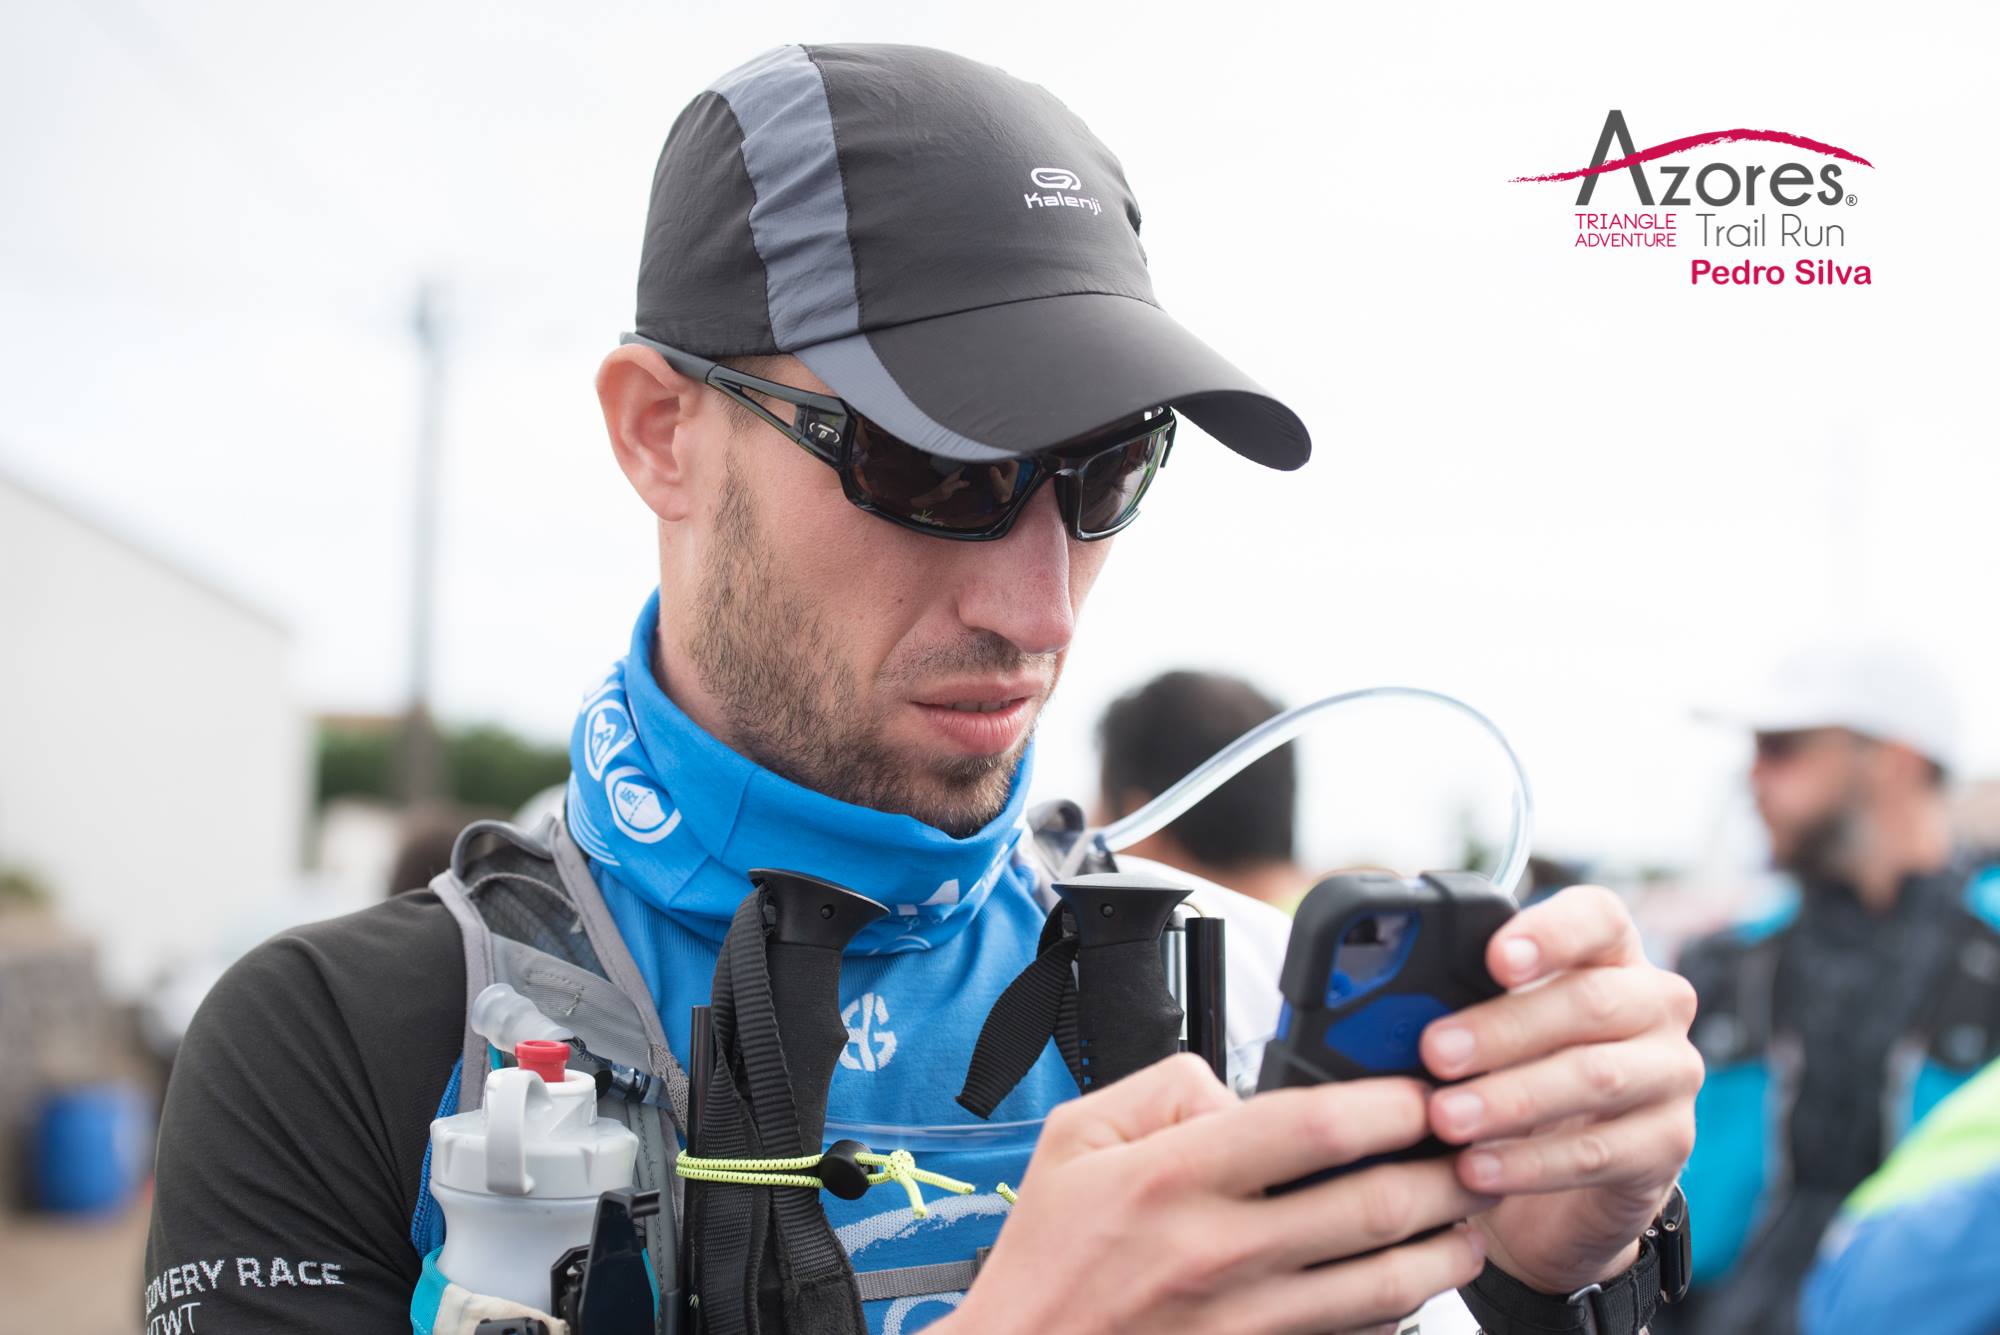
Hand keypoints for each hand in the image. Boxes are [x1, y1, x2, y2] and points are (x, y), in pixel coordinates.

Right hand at [943, 1053, 1494, 1334]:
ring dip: (1448, 1250)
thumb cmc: (1047, 1260)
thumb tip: (1240, 1088)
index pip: (1312, 1127)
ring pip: (1388, 1285)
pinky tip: (1409, 1286)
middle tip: (1473, 1153)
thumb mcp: (1074, 1137)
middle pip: (1375, 1207)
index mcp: (1173, 1179)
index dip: (1389, 1103)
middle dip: (1447, 1174)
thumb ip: (1163, 1089)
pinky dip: (1400, 1313)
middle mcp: (1219, 1252)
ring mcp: (1246, 1321)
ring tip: (1467, 1222)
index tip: (1421, 1093)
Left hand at [1418, 885, 1700, 1294]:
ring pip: (1597, 1076)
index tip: (1494, 958)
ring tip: (1446, 1118)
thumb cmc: (1515, 1072)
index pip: (1597, 917)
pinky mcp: (1668, 1143)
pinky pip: (1600, 1152)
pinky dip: (1531, 1163)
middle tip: (1435, 1052)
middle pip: (1589, 1000)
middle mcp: (1653, 1002)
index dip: (1549, 932)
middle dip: (1503, 1028)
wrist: (1559, 1183)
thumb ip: (1454, 1003)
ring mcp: (1670, 1072)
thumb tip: (1381, 1005)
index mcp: (1608, 952)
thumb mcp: (1486, 1028)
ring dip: (1512, 1098)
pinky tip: (1477, 1170)